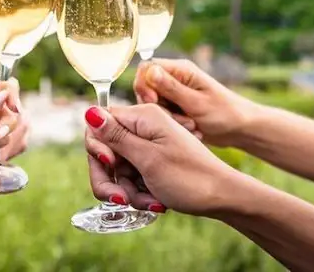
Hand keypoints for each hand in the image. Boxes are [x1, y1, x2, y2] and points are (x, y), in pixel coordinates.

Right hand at [84, 104, 242, 215]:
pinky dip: (139, 192)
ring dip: (127, 190)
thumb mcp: (148, 158)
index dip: (98, 149)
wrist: (223, 197)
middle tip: (123, 199)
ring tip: (149, 202)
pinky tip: (155, 202)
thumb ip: (116, 136)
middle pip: (105, 151)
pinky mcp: (154, 161)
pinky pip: (132, 177)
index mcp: (144, 116)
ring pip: (118, 170)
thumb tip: (89, 112)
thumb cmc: (190, 177)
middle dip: (110, 179)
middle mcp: (144, 127)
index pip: (99, 124)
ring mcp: (149, 145)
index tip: (112, 167)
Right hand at [134, 59, 260, 147]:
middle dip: (156, 106)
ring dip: (165, 117)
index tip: (153, 102)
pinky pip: (162, 114)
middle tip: (177, 119)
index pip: (146, 68)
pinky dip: (171, 123)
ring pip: (152, 104)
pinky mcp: (176, 107)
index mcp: (180, 70)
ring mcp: (174, 93)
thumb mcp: (197, 102)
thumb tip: (149, 70)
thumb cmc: (225, 113)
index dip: (144, 85)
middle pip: (146, 88)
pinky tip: (190, 129)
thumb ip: (171, 88)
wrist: (241, 128)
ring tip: (189, 125)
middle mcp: (175, 78)